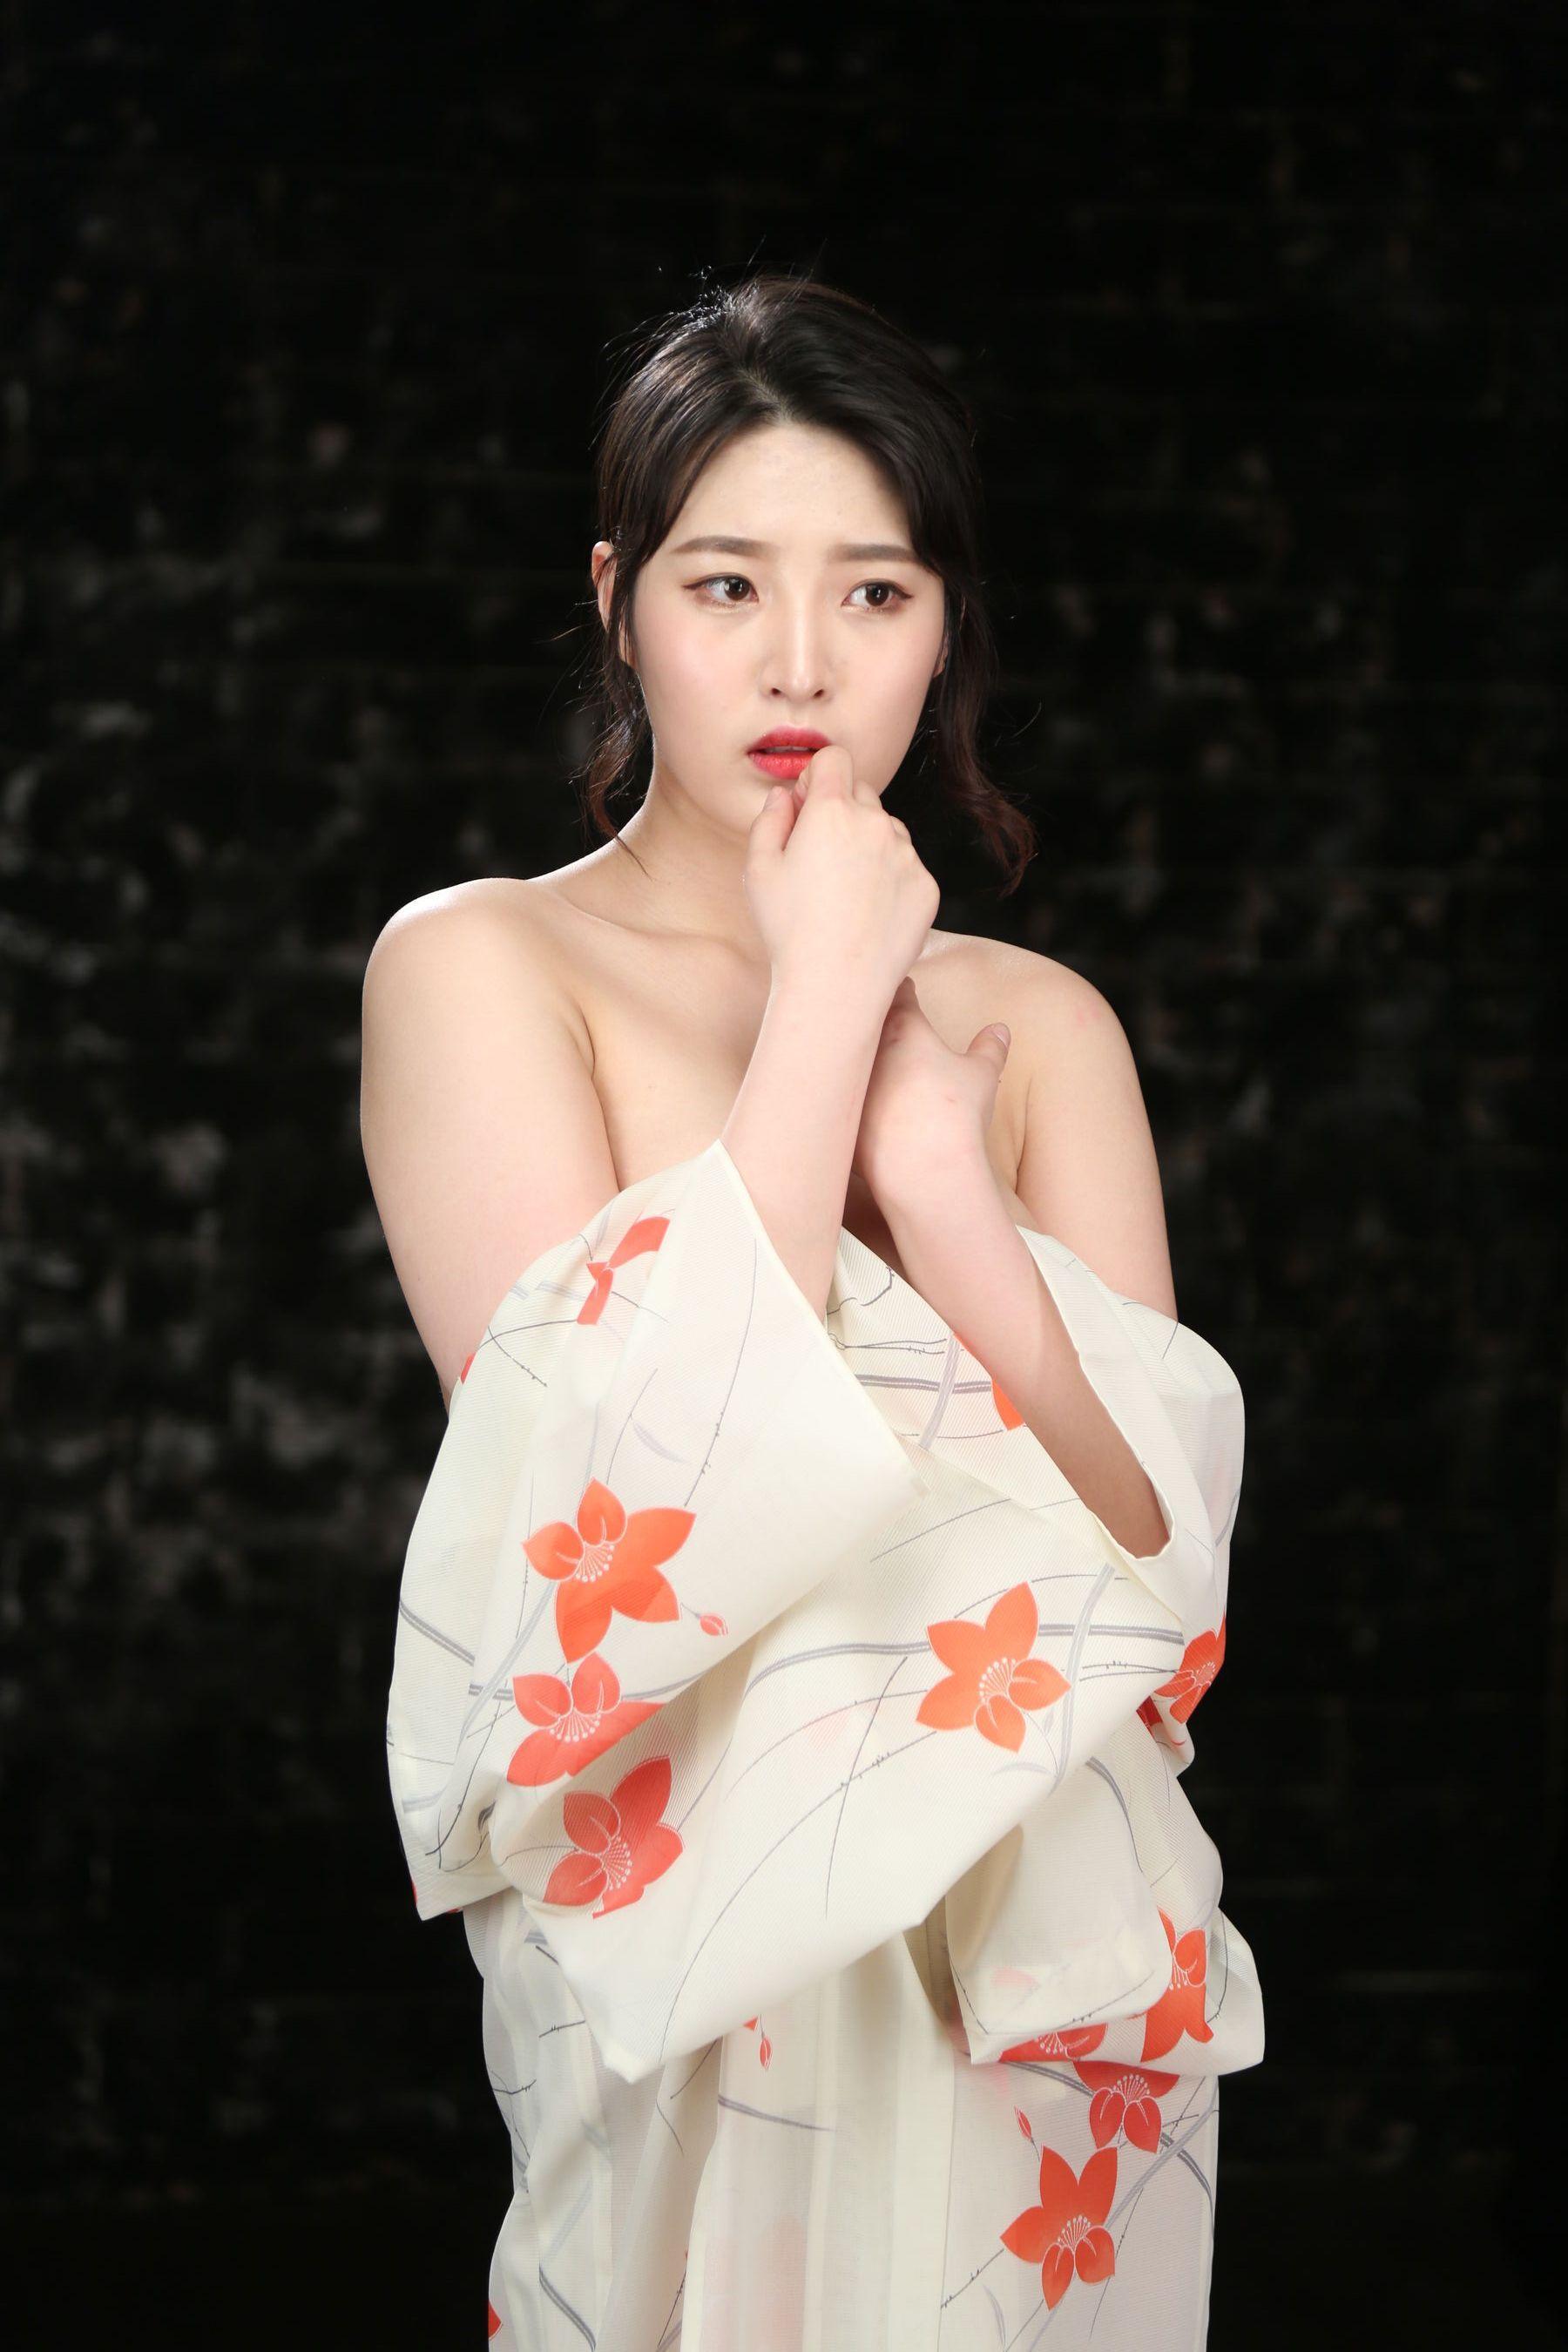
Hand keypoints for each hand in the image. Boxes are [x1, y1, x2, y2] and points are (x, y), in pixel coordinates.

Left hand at [850, 973, 1011, 1201]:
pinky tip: (841, 1102)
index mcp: (904, 1029)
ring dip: (849, 1055)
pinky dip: (840, 1098)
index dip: (902, 988)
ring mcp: (850, 1084)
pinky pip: (835, 1100)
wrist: (923, 1167)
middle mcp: (868, 1050)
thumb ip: (990, 1048)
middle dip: (866, 1014)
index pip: (898, 995)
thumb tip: (1000, 1030)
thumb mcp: (982, 1076)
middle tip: (868, 1008)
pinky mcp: (840, 1118)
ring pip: (841, 1057)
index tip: (903, 986)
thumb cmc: (955, 1114)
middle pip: (859, 1019)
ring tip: (855, 1052)